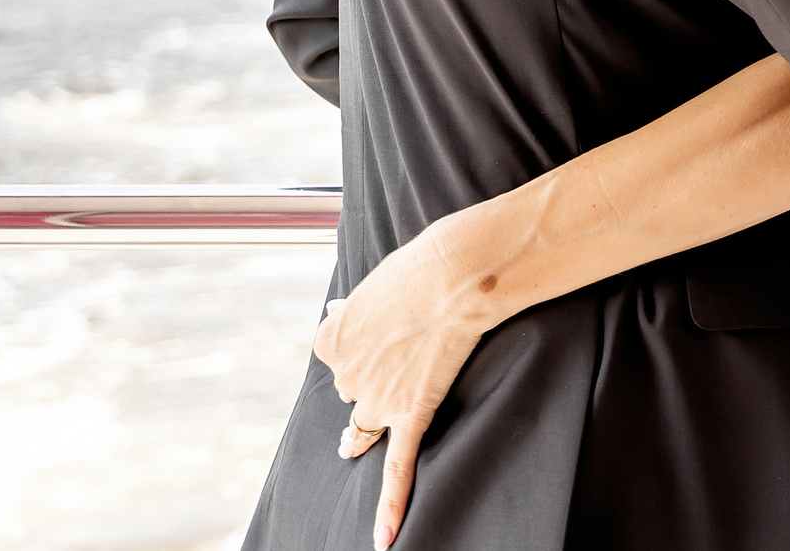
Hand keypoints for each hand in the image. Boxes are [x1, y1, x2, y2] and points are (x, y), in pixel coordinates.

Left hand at [314, 220, 495, 548]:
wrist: (458, 275)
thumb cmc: (422, 267)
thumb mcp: (375, 281)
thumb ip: (355, 309)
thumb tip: (335, 313)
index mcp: (330, 339)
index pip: (336, 354)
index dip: (362, 344)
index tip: (384, 328)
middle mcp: (346, 374)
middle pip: (353, 388)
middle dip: (373, 375)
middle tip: (405, 348)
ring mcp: (377, 399)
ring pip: (365, 424)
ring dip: (369, 423)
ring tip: (361, 435)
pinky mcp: (410, 414)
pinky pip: (397, 467)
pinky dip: (391, 505)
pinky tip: (384, 537)